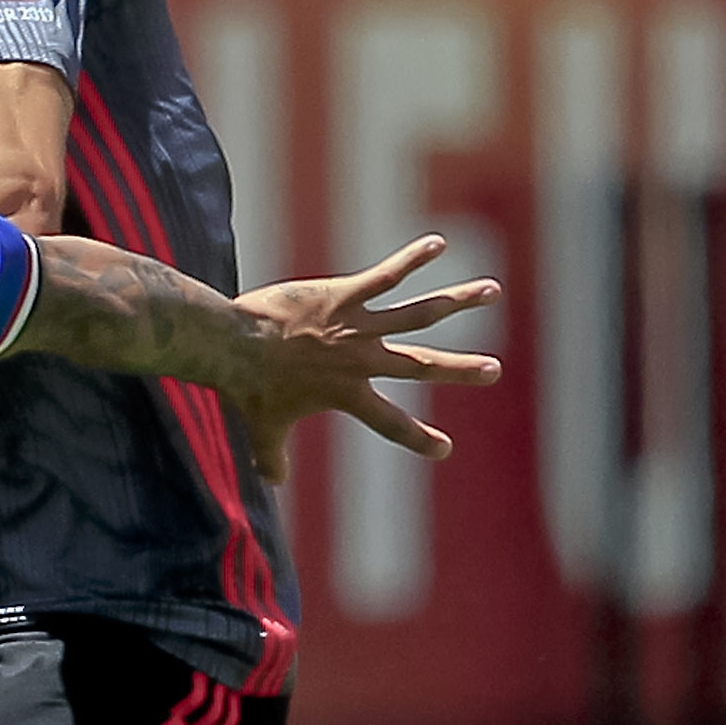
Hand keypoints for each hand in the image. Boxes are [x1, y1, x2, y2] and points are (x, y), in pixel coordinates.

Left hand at [226, 234, 501, 482]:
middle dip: (460, 369)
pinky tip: (437, 243)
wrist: (232, 346)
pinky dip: (412, 259)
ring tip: (492, 291)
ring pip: (419, 314)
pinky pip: (386, 275)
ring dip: (458, 301)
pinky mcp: (342, 295)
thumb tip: (273, 481)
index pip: (390, 423)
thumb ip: (272, 456)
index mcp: (347, 394)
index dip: (418, 439)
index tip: (445, 450)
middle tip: (493, 371)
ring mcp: (356, 327)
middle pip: (421, 365)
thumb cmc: (245, 388)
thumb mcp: (263, 428)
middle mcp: (361, 361)